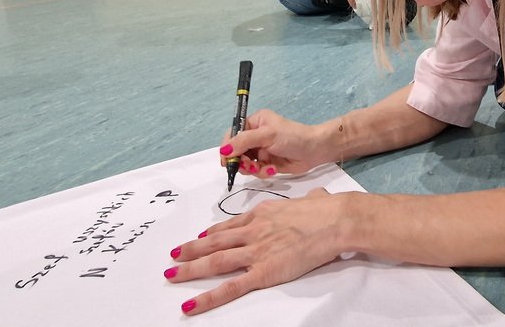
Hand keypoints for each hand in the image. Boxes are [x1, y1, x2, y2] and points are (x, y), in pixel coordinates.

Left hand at [164, 188, 346, 314]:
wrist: (334, 220)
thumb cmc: (328, 210)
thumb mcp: (312, 200)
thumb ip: (309, 201)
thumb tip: (318, 199)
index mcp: (262, 214)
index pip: (231, 225)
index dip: (212, 232)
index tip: (201, 236)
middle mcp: (253, 231)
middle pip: (214, 242)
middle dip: (191, 248)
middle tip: (172, 254)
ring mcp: (255, 251)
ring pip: (214, 261)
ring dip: (189, 268)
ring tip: (170, 275)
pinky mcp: (263, 272)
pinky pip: (230, 287)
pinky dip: (207, 298)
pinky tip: (191, 304)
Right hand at [219, 109, 336, 177]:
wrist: (315, 151)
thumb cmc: (293, 137)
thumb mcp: (267, 135)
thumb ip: (244, 142)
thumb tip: (223, 150)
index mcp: (254, 123)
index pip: (232, 134)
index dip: (227, 148)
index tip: (226, 160)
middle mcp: (255, 136)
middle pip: (236, 152)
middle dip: (242, 161)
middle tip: (250, 165)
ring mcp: (261, 151)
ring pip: (245, 164)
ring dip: (253, 168)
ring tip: (266, 167)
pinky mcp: (267, 163)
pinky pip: (256, 171)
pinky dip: (263, 172)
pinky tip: (273, 169)